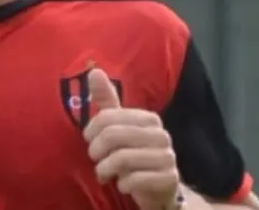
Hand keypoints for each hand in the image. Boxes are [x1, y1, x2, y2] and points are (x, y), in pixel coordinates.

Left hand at [82, 69, 180, 209]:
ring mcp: (168, 157)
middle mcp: (161, 135)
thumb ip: (107, 101)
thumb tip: (94, 71)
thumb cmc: (134, 153)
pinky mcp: (169, 179)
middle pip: (113, 136)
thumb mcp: (118, 127)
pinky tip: (122, 184)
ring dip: (105, 169)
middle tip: (96, 159)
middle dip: (97, 150)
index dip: (91, 130)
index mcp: (148, 119)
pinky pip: (136, 179)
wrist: (160, 188)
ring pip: (123, 158)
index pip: (107, 116)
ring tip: (104, 173)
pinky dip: (123, 184)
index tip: (89, 141)